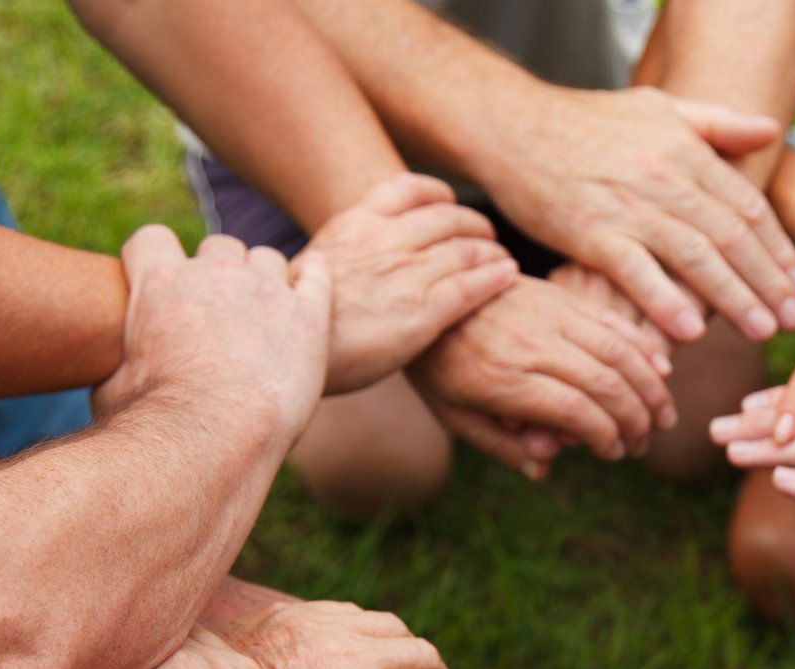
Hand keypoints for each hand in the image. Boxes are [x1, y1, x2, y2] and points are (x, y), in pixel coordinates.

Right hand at [94, 226, 332, 440]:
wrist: (214, 440)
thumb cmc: (154, 424)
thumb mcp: (112, 386)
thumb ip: (122, 362)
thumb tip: (114, 374)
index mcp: (159, 281)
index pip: (152, 239)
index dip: (156, 259)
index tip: (162, 284)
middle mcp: (214, 273)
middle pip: (218, 247)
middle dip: (217, 272)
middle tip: (220, 313)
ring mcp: (266, 291)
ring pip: (266, 259)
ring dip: (263, 278)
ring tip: (263, 317)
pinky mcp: (308, 316)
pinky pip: (317, 276)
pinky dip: (313, 277)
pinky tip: (309, 285)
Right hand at [301, 174, 516, 393]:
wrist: (285, 353)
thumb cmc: (298, 322)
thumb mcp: (311, 270)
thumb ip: (344, 257)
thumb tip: (353, 264)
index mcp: (353, 225)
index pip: (406, 189)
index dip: (437, 194)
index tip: (450, 202)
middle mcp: (382, 241)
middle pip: (446, 218)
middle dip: (473, 225)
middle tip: (486, 237)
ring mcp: (404, 275)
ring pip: (465, 250)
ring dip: (490, 252)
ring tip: (502, 260)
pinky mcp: (422, 313)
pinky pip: (472, 286)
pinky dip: (495, 277)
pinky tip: (509, 276)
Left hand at [409, 276, 676, 477]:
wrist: (428, 292)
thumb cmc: (440, 364)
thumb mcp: (455, 416)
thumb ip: (502, 446)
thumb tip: (545, 470)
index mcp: (502, 380)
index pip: (573, 410)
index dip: (604, 436)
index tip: (613, 453)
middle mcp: (530, 344)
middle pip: (604, 382)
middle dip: (635, 418)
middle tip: (642, 442)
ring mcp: (547, 315)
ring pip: (617, 349)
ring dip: (649, 385)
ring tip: (663, 414)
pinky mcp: (558, 294)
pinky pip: (611, 320)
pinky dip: (642, 346)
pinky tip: (660, 371)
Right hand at [484, 86, 794, 342]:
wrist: (513, 125)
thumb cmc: (586, 123)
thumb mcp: (658, 108)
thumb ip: (716, 123)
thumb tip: (771, 131)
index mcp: (686, 150)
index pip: (748, 205)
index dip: (776, 248)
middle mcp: (664, 177)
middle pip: (731, 235)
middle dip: (767, 281)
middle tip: (794, 319)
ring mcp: (628, 206)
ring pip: (695, 257)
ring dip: (733, 298)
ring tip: (761, 331)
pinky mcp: (591, 233)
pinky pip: (637, 272)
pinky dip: (665, 302)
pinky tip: (690, 332)